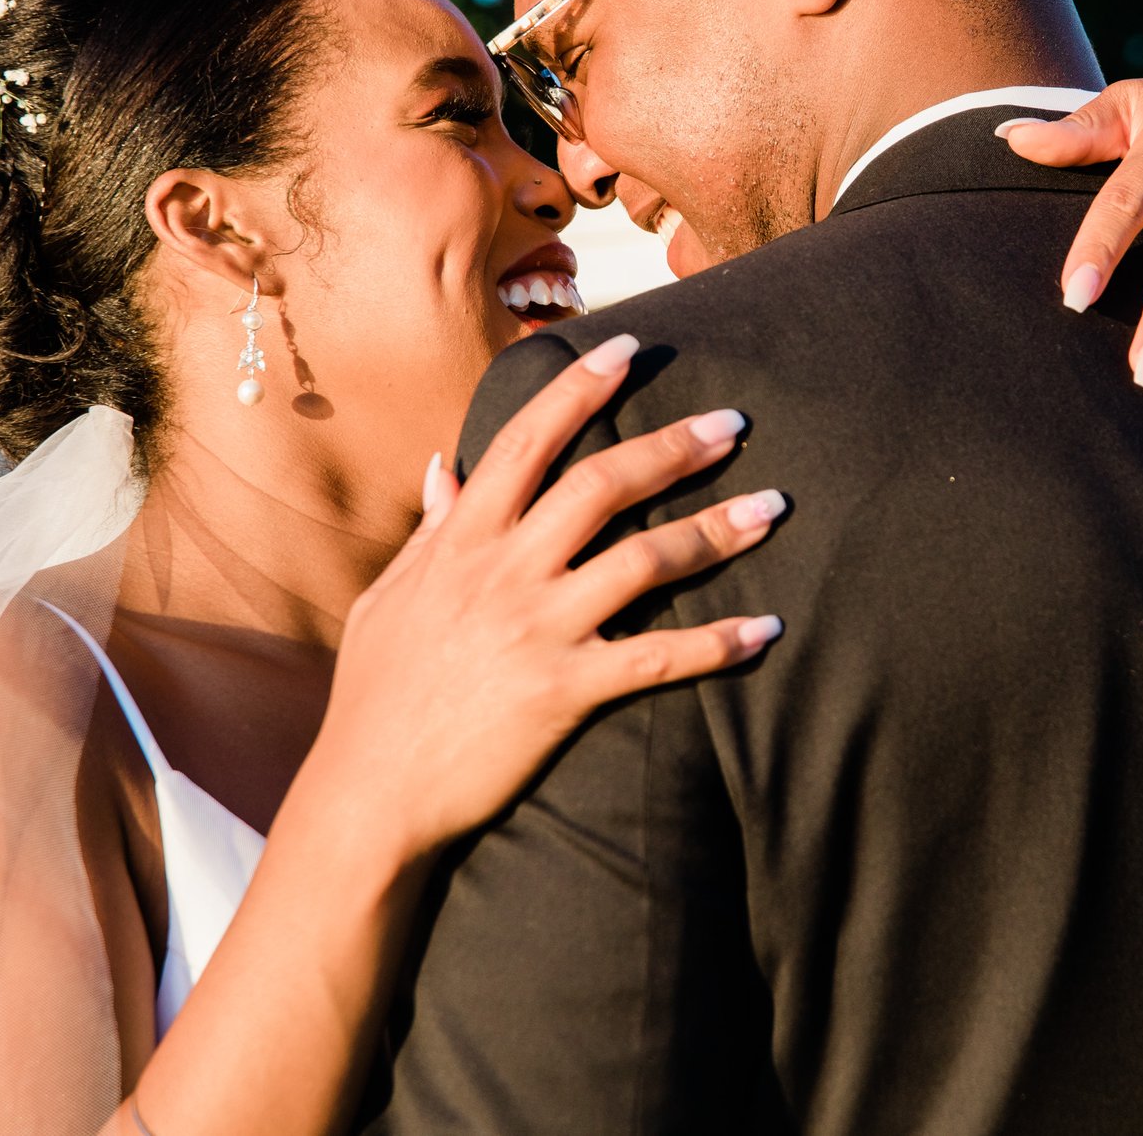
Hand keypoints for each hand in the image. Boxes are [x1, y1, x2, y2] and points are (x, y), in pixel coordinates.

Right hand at [312, 333, 783, 859]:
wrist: (369, 794)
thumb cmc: (377, 696)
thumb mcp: (389, 597)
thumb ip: (430, 528)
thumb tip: (444, 462)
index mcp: (461, 541)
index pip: (526, 441)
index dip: (578, 389)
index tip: (629, 347)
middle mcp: (503, 572)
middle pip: (601, 485)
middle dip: (673, 446)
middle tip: (734, 424)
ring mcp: (536, 629)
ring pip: (643, 560)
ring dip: (716, 529)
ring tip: (772, 507)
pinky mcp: (565, 691)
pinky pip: (657, 658)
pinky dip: (718, 643)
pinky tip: (767, 629)